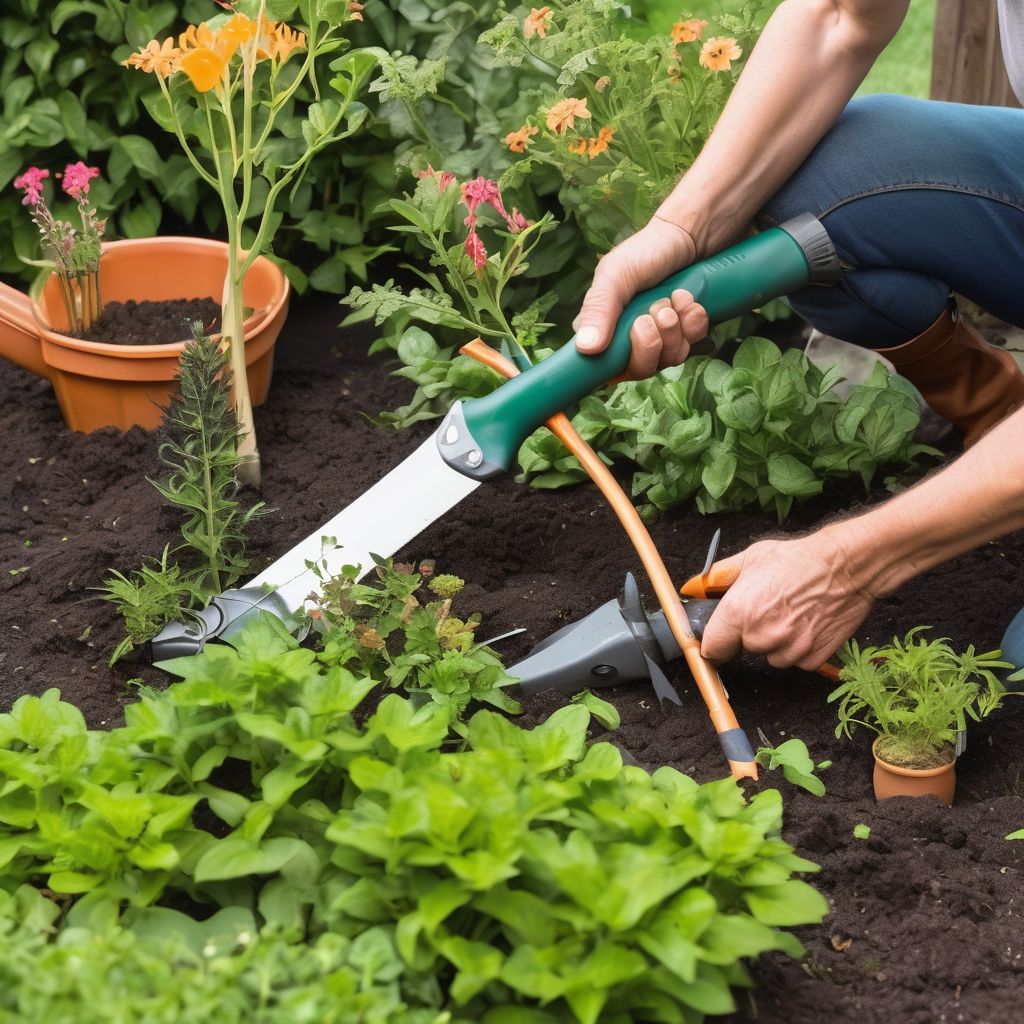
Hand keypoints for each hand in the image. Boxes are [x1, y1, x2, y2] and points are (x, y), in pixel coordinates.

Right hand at [574, 216, 708, 379]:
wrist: (691, 236)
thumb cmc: (646, 252)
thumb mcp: (616, 274)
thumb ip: (599, 308)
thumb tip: (585, 348)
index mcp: (603, 328)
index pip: (604, 366)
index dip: (624, 357)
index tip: (638, 327)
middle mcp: (627, 339)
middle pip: (639, 368)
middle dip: (655, 341)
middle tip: (662, 310)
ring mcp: (657, 340)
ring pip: (667, 360)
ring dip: (676, 331)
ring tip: (678, 299)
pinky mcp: (682, 337)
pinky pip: (690, 349)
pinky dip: (694, 326)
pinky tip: (691, 303)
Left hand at [699, 529, 877, 669]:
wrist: (847, 566)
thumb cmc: (798, 559)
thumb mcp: (750, 558)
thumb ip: (718, 577)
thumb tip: (695, 587)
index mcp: (738, 612)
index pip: (712, 648)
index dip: (715, 642)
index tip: (720, 637)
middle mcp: (761, 636)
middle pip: (744, 649)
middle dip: (751, 634)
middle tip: (768, 608)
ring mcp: (789, 649)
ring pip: (771, 656)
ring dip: (776, 643)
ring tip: (792, 614)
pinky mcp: (812, 658)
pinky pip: (797, 661)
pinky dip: (800, 648)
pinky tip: (808, 623)